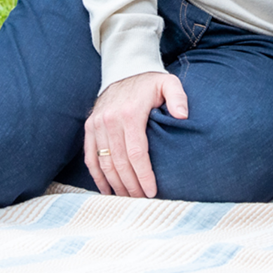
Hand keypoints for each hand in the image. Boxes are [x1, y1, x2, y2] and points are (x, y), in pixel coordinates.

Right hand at [84, 70, 188, 197]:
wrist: (124, 70)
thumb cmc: (150, 82)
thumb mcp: (169, 83)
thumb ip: (178, 98)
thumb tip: (183, 116)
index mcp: (130, 114)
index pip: (136, 154)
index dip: (144, 176)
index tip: (153, 192)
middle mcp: (110, 120)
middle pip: (120, 163)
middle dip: (131, 186)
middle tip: (143, 202)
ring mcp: (97, 124)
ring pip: (104, 163)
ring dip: (115, 185)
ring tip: (128, 200)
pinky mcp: (89, 127)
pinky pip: (90, 156)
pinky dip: (97, 176)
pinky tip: (106, 190)